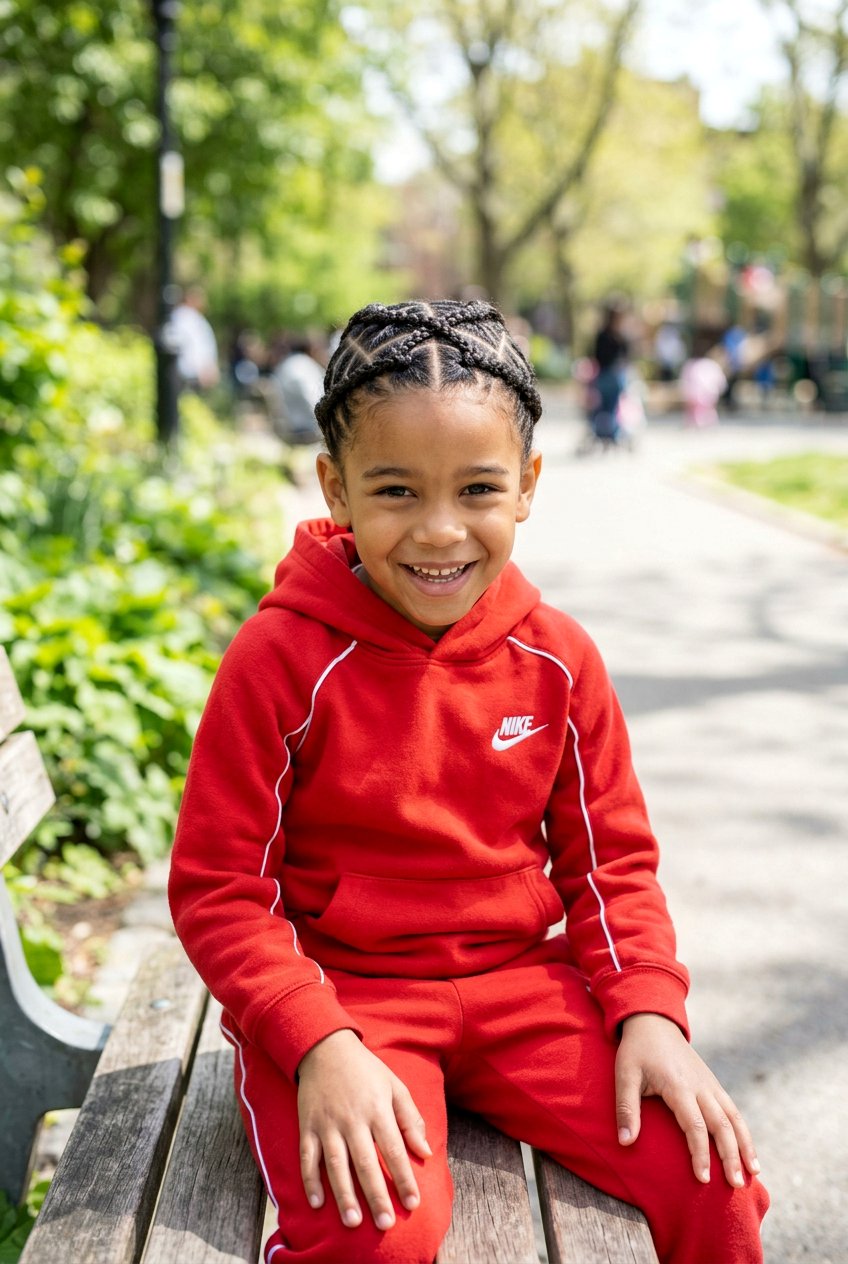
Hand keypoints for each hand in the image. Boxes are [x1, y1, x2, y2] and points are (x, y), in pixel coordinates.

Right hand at [296, 1029, 431, 1230]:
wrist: (325, 1047)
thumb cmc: (366, 1070)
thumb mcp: (394, 1086)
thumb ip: (411, 1119)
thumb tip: (425, 1152)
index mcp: (377, 1108)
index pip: (393, 1149)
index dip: (404, 1178)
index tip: (413, 1204)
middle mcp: (352, 1118)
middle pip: (365, 1162)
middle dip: (376, 1195)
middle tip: (385, 1224)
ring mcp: (327, 1123)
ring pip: (335, 1165)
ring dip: (344, 1195)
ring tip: (353, 1222)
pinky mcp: (308, 1126)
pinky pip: (307, 1157)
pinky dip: (310, 1181)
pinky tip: (317, 1203)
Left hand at [615, 1013, 760, 1187]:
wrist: (654, 1021)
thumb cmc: (637, 1050)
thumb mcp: (625, 1074)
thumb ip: (626, 1108)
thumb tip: (625, 1143)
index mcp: (679, 1086)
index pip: (695, 1126)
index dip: (700, 1154)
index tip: (703, 1179)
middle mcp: (700, 1086)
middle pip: (722, 1125)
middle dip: (731, 1156)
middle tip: (736, 1185)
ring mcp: (710, 1084)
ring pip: (734, 1117)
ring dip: (745, 1145)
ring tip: (754, 1172)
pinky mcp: (713, 1083)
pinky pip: (733, 1109)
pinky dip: (743, 1130)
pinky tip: (748, 1150)